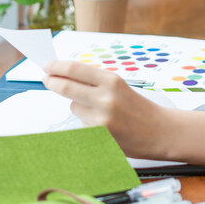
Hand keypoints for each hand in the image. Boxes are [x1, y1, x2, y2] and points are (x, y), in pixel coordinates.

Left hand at [43, 60, 176, 159]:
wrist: (158, 131)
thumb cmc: (138, 107)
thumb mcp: (119, 86)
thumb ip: (94, 81)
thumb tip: (65, 75)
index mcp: (112, 80)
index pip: (75, 70)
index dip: (57, 67)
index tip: (47, 66)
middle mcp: (105, 98)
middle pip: (66, 87)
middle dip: (52, 82)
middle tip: (46, 79)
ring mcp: (101, 119)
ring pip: (73, 107)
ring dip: (78, 105)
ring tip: (100, 111)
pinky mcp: (98, 137)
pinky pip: (81, 124)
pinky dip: (87, 123)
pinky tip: (104, 126)